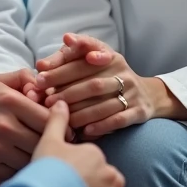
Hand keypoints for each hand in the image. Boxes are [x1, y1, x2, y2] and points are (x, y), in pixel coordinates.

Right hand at [0, 69, 50, 186]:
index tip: (63, 129)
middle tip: (56, 147)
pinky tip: (20, 166)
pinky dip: (20, 172)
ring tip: (39, 157)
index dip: (61, 125)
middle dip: (52, 145)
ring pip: (31, 161)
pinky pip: (14, 174)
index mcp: (10, 101)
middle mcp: (4, 125)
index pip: (49, 118)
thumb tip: (44, 84)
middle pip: (44, 142)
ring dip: (37, 160)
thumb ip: (22, 77)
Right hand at [32, 101, 123, 186]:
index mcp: (94, 152)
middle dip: (96, 182)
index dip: (81, 166)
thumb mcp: (49, 140)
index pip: (93, 158)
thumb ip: (57, 120)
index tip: (67, 173)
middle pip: (106, 175)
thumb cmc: (47, 167)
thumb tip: (60, 102)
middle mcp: (107, 170)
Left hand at [35, 33, 186, 136]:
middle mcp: (122, 71)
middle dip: (67, 92)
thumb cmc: (105, 76)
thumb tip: (41, 64)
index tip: (41, 70)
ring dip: (81, 112)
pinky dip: (102, 126)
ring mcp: (133, 91)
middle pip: (92, 83)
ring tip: (62, 118)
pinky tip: (86, 131)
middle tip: (46, 100)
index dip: (63, 63)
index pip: (84, 56)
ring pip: (104, 103)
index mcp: (109, 55)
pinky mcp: (140, 110)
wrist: (145, 94)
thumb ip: (64, 60)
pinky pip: (120, 119)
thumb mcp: (89, 62)